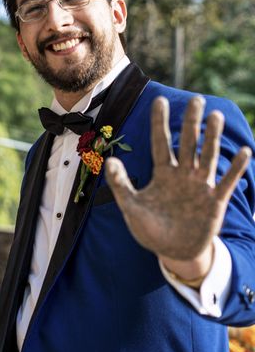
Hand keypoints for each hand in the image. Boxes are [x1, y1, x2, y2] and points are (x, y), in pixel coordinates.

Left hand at [105, 96, 251, 267]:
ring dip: (212, 137)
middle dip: (191, 122)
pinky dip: (236, 168)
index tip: (159, 101)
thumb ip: (121, 184)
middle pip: (187, 143)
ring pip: (207, 156)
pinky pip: (226, 181)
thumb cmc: (150, 229)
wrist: (172, 252)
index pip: (160, 143)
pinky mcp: (215, 201)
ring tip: (215, 116)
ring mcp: (200, 186)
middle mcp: (182, 175)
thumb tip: (109, 160)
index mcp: (162, 174)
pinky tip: (245, 152)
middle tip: (196, 99)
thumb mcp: (131, 207)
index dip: (159, 123)